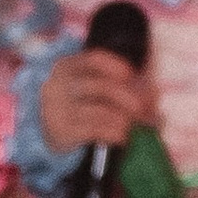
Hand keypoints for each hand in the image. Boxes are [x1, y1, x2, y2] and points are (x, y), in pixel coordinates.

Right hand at [40, 47, 156, 152]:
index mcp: (66, 67)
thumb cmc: (76, 104)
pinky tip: (122, 138)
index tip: (131, 74)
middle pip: (100, 87)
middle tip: (144, 108)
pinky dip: (113, 133)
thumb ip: (116, 84)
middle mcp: (58, 86)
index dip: (114, 65)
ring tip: (133, 126)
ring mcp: (57, 110)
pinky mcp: (61, 132)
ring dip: (123, 119)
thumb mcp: (87, 87)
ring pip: (99, 110)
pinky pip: (93, 130)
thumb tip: (152, 95)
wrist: (44, 133)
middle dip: (127, 97)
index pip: (92, 60)